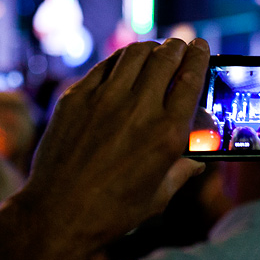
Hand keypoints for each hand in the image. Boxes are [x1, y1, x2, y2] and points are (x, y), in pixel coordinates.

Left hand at [17, 38, 209, 252]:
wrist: (57, 214)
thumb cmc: (111, 212)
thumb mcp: (158, 196)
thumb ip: (181, 172)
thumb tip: (197, 161)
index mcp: (167, 134)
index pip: (191, 79)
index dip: (199, 57)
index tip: (201, 48)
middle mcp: (139, 110)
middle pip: (165, 59)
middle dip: (177, 47)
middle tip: (180, 45)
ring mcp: (104, 99)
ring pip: (134, 54)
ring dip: (149, 48)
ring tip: (153, 51)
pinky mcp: (75, 97)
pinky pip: (104, 67)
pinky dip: (120, 61)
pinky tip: (123, 64)